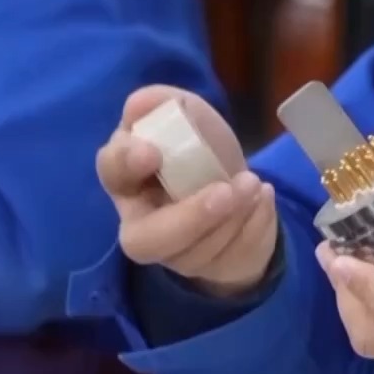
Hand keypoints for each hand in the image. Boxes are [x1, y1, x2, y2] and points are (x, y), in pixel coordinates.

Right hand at [97, 86, 277, 297]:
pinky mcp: (210, 269)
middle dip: (189, 218)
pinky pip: (230, 258)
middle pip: (144, 241)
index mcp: (128, 177)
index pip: (111, 172)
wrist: (239, 189)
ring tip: (253, 184)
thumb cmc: (202, 149)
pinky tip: (262, 199)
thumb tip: (140, 104)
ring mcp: (175, 254)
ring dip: (232, 217)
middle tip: (226, 191)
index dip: (126, 164)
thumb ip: (166, 105)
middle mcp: (142, 223)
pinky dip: (253, 224)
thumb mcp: (191, 118)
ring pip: (195, 254)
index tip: (153, 153)